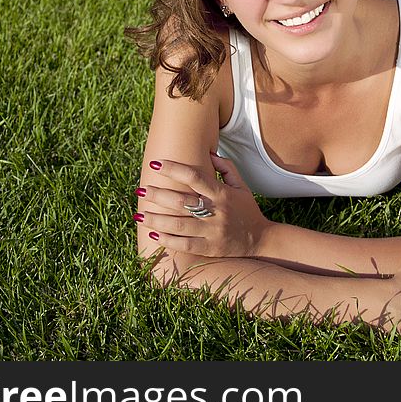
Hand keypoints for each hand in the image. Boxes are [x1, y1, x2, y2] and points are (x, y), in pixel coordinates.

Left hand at [135, 152, 270, 257]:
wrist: (261, 240)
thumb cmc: (247, 210)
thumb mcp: (242, 186)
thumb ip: (227, 168)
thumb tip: (210, 153)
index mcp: (222, 193)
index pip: (194, 176)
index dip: (174, 169)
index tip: (155, 163)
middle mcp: (216, 212)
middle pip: (182, 201)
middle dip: (159, 195)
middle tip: (141, 189)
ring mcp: (213, 232)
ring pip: (179, 225)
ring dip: (157, 219)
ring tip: (139, 214)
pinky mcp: (210, 248)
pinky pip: (185, 245)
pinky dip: (168, 240)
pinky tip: (153, 234)